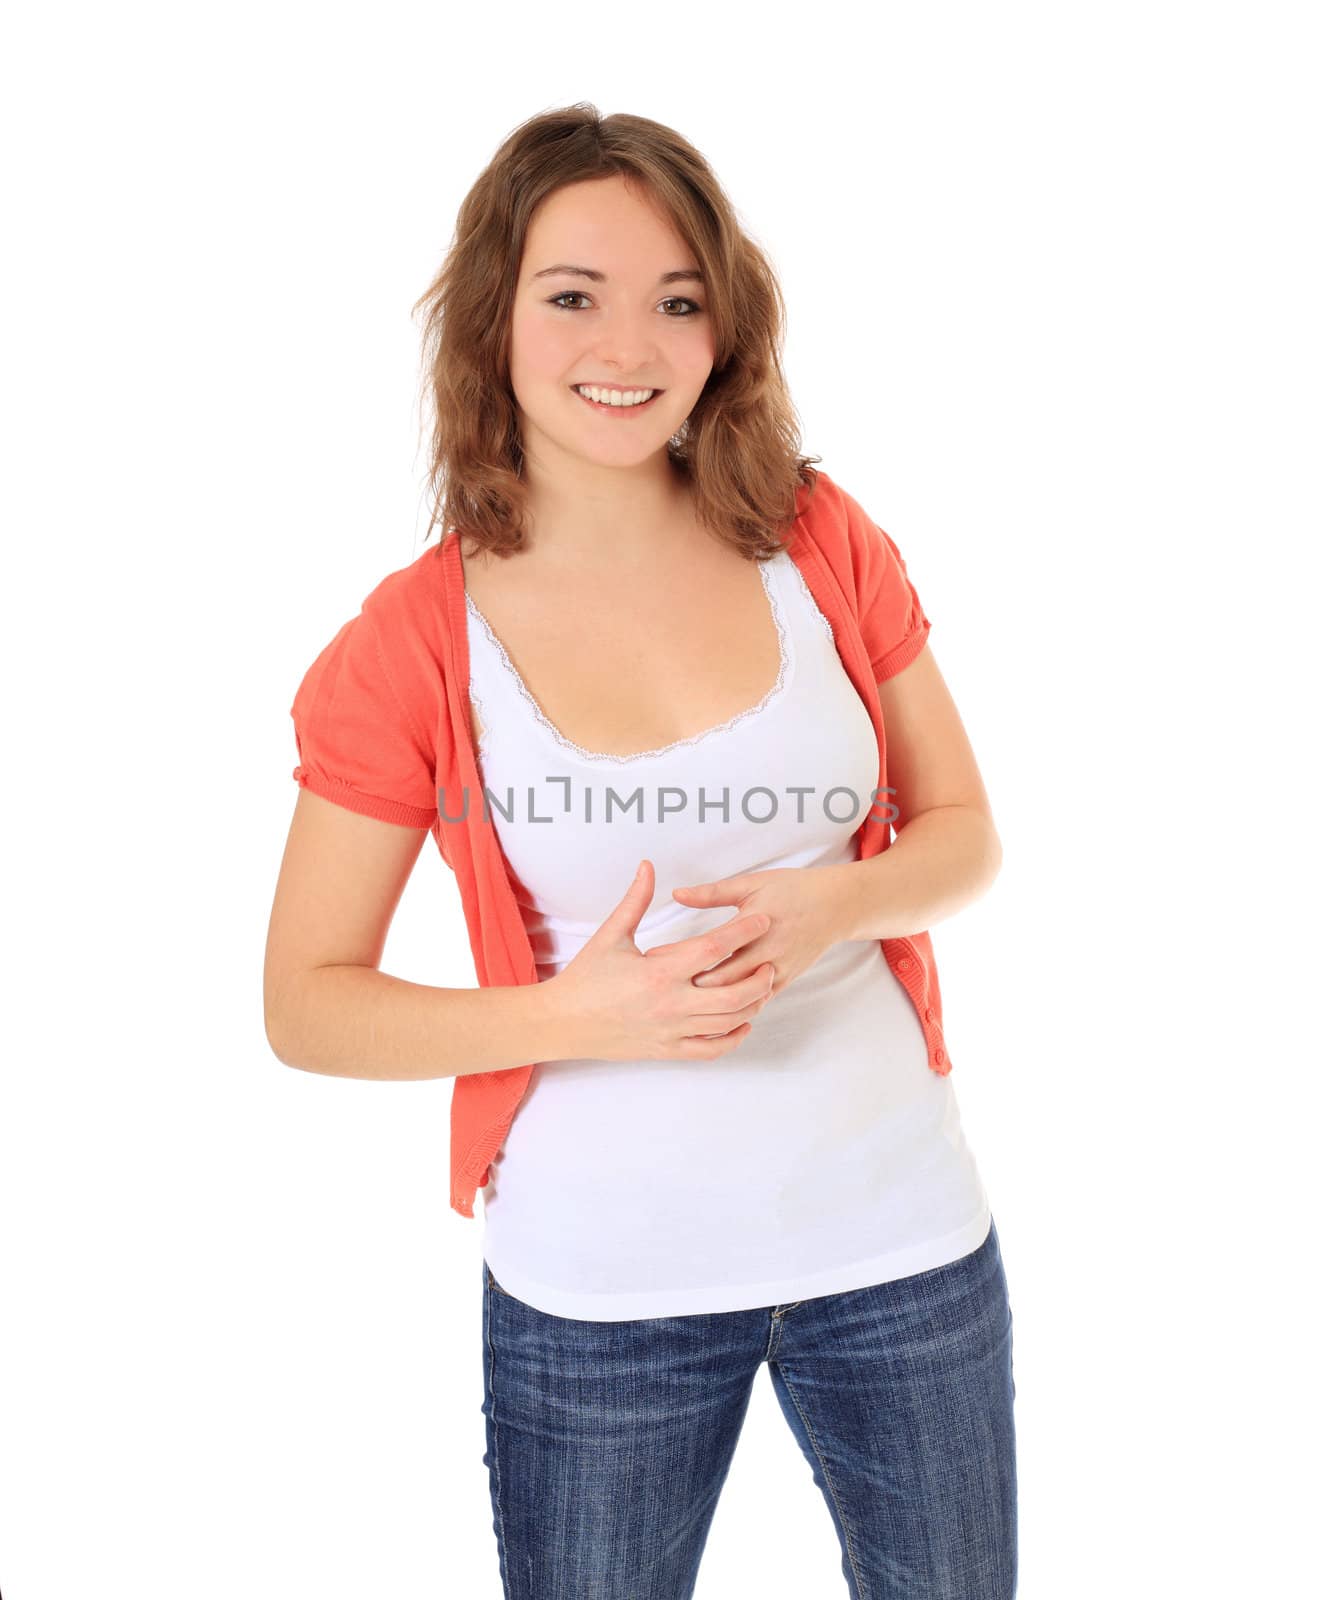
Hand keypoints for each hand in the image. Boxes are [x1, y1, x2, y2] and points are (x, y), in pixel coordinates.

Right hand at [546, 861, 777, 1060]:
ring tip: (762, 988)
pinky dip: (732, 1038)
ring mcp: (671, 1031)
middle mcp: (670, 1005)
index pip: (715, 948)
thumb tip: (648, 866)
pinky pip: (710, 1050)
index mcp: (659, 972)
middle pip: (734, 994)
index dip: (743, 931)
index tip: (763, 919)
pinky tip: (742, 1022)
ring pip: (727, 1023)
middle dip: (760, 978)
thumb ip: (635, 900)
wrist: (562, 1023)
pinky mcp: (667, 1051)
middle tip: (770, 962)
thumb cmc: (585, 977)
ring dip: (752, 1006)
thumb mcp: (611, 935)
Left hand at [670, 865, 843, 996]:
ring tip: (679, 1003)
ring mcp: (777, 970)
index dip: (680, 957)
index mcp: (754, 925)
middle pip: (720, 980)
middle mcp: (766, 952)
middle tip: (657, 988)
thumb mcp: (751, 884)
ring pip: (738, 998)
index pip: (709, 949)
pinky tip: (710, 1013)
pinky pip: (757, 1003)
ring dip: (709, 1002)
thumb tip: (677, 893)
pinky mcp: (785, 981)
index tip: (654, 960)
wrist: (837, 906)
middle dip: (687, 985)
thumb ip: (712, 893)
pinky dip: (734, 1009)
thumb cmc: (792, 889)